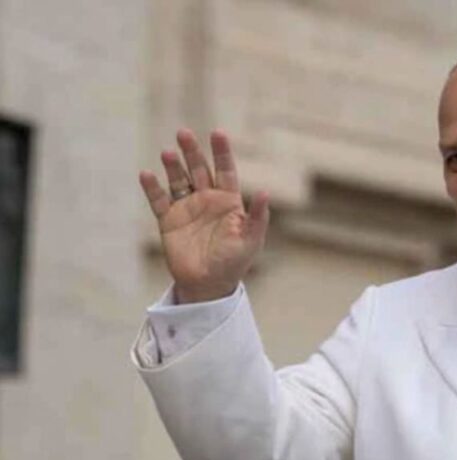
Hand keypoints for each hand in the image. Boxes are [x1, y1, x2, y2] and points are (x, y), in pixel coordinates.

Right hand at [139, 129, 269, 302]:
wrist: (209, 284)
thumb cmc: (234, 262)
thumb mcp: (251, 239)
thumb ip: (257, 216)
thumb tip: (264, 192)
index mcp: (228, 201)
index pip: (225, 170)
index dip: (222, 152)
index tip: (218, 132)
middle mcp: (206, 199)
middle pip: (198, 168)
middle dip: (192, 151)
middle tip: (183, 133)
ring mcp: (186, 208)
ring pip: (178, 180)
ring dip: (173, 166)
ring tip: (168, 152)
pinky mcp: (168, 220)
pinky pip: (158, 200)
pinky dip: (152, 188)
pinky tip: (146, 175)